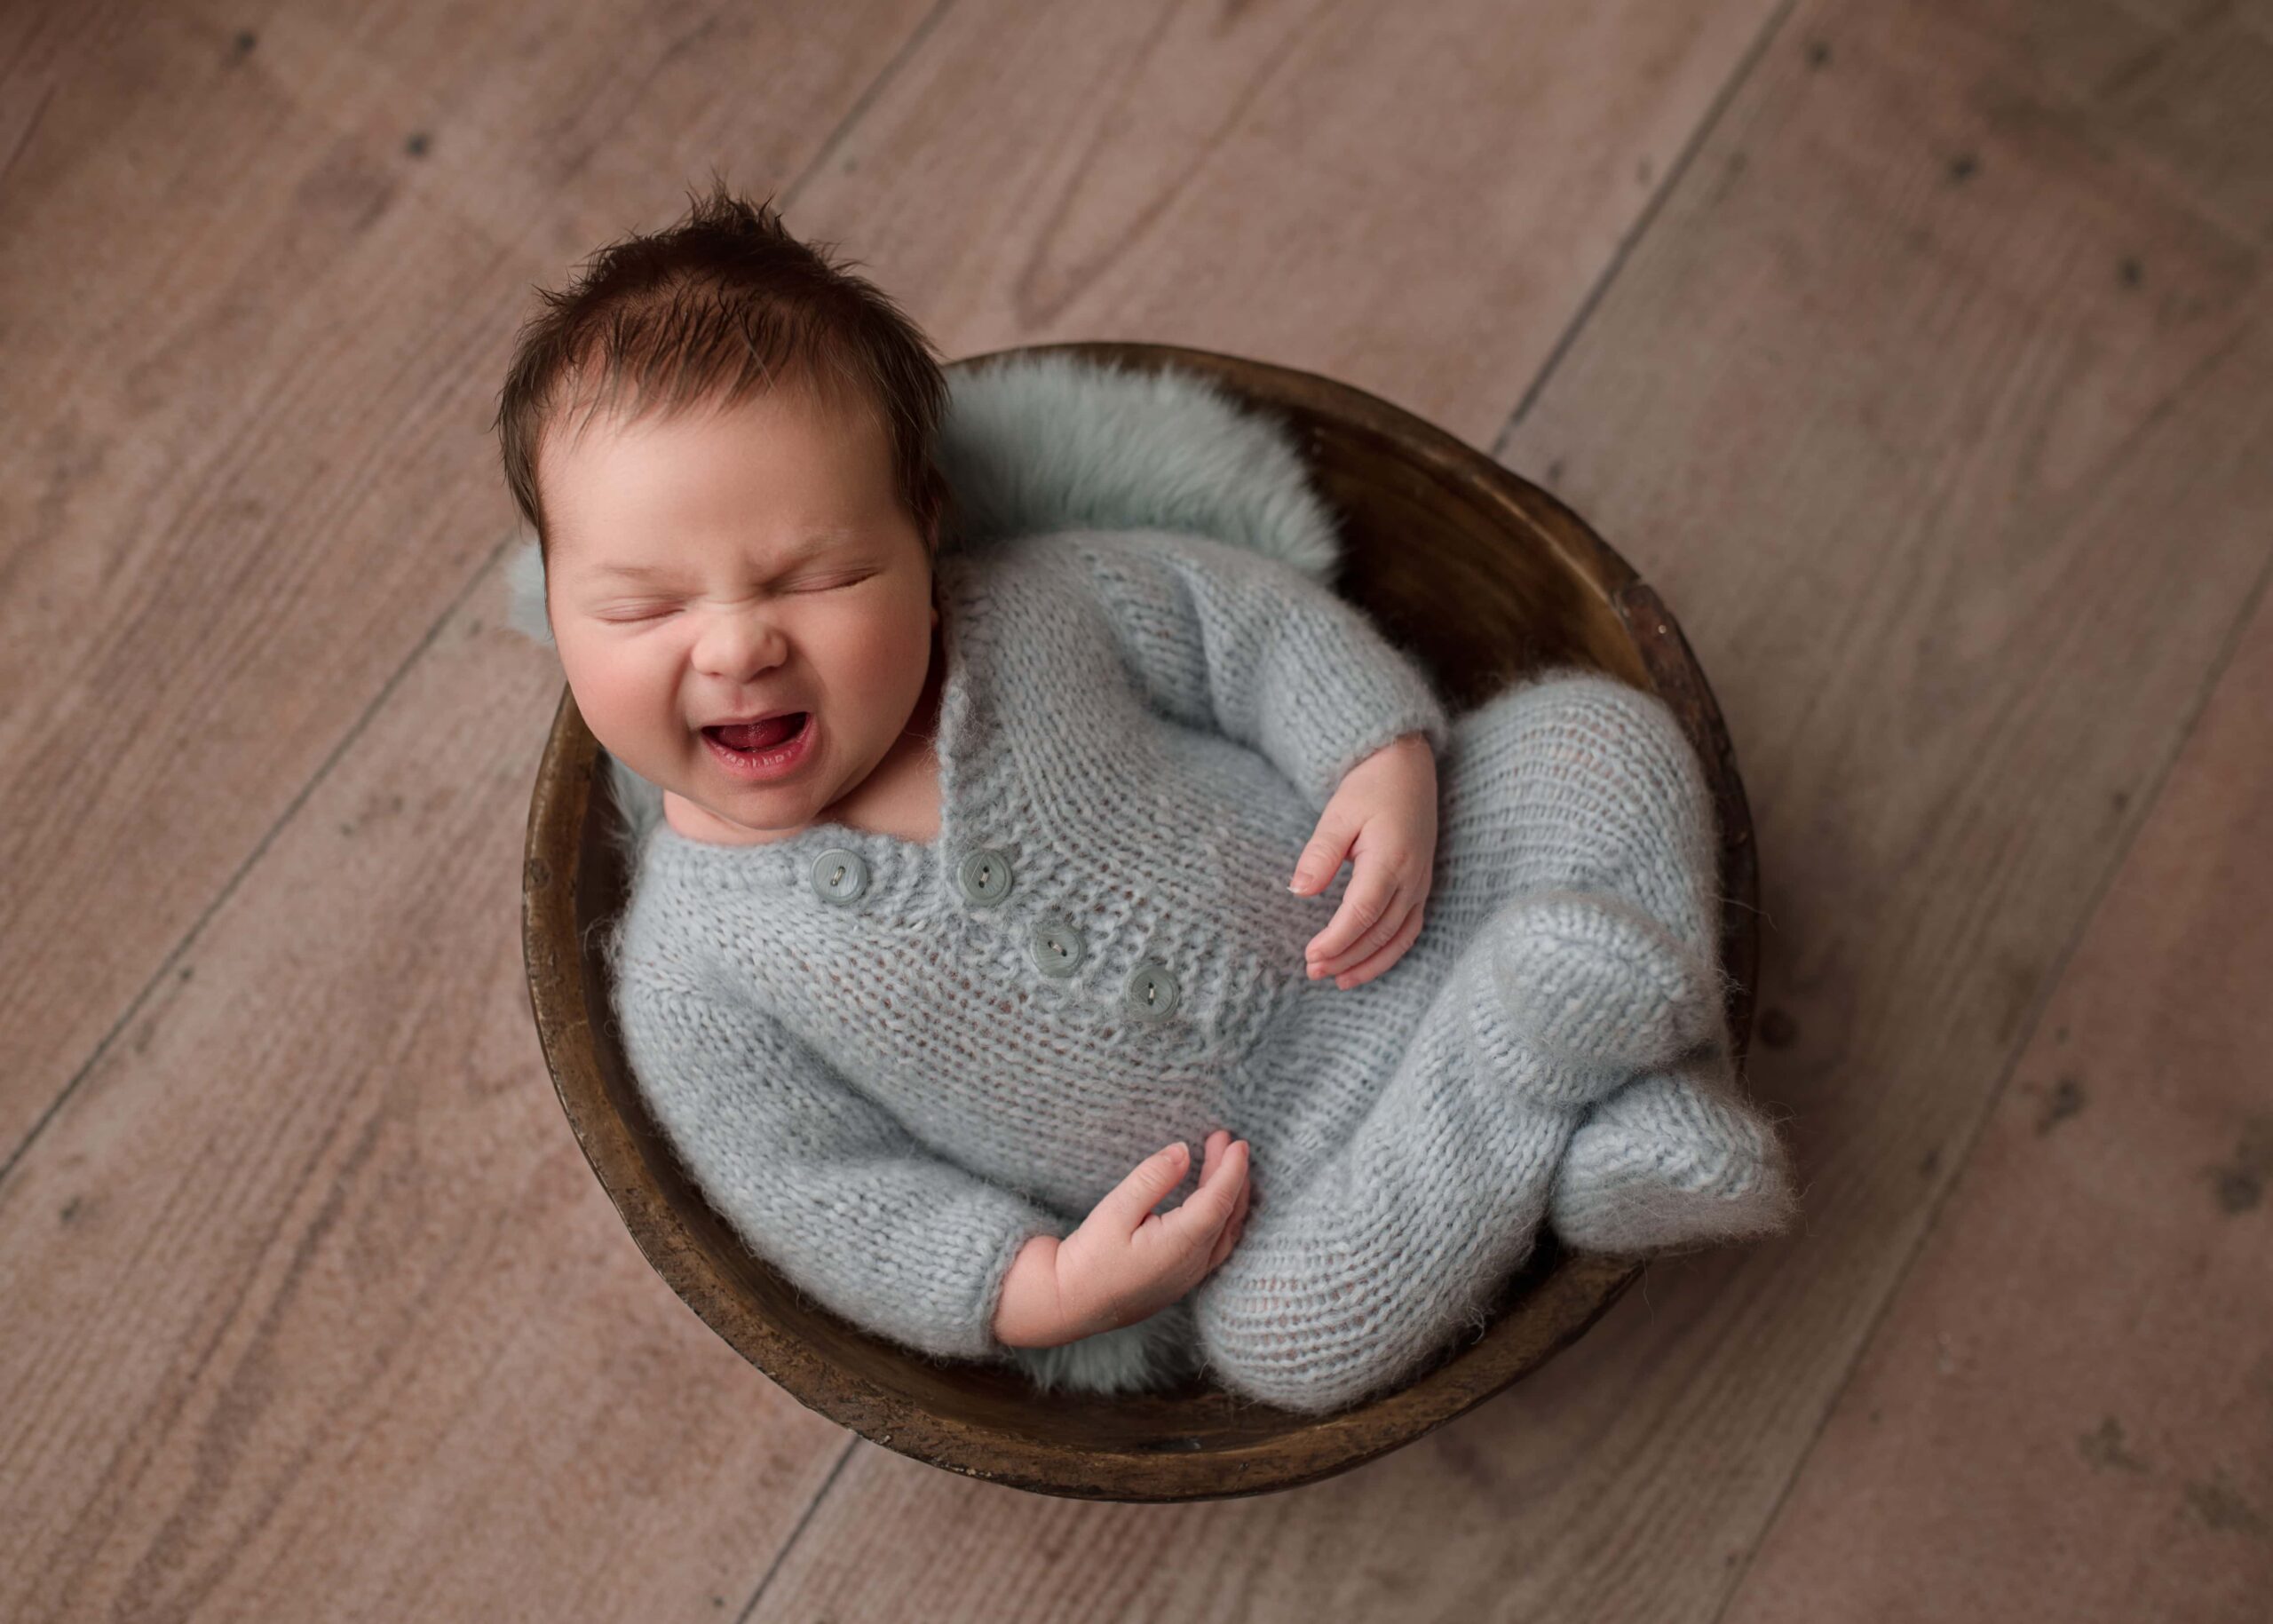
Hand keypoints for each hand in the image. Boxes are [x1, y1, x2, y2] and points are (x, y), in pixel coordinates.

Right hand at [1010, 1131, 1252, 1344]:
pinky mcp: (1180, 1283)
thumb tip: (1183, 1151)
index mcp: (1180, 1244)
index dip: (1231, 1169)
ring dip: (1231, 1198)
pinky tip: (1216, 1205)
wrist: (1067, 1305)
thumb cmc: (1087, 1259)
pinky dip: (1223, 1219)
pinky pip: (1217, 1247)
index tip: (1236, 1141)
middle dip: (1233, 1176)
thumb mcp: (1115, 1210)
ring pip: (1226, 1233)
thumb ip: (1152, 1178)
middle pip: (1227, 1214)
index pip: (1218, 1200)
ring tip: (1226, 1167)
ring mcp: (1189, 1278)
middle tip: (1228, 1142)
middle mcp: (1193, 1264)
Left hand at [1289, 731, 1438, 989]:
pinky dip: (1388, 953)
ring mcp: (1421, 884)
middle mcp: (1412, 878)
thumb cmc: (1370, 787)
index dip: (1336, 940)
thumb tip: (1299, 892)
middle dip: (1345, 957)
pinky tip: (1365, 964)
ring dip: (1367, 963)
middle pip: (1379, 932)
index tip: (1310, 955)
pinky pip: (1409, 930)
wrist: (1407, 766)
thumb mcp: (1338, 814)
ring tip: (1336, 980)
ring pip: (1397, 938)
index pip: (1362, 913)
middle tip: (1312, 971)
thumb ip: (1320, 854)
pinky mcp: (1422, 887)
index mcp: (1391, 859)